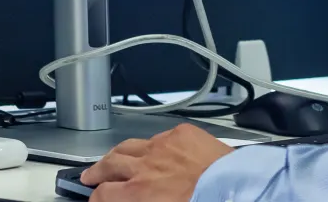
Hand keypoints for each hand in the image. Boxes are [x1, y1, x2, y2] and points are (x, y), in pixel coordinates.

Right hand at [81, 123, 234, 201]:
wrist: (236, 187)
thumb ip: (141, 201)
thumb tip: (133, 198)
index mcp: (138, 193)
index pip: (102, 195)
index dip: (94, 198)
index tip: (94, 199)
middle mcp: (145, 166)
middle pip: (109, 165)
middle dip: (97, 171)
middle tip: (90, 176)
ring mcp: (162, 146)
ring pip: (130, 146)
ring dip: (118, 154)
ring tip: (113, 158)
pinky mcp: (182, 133)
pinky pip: (159, 136)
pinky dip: (152, 144)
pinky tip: (154, 148)